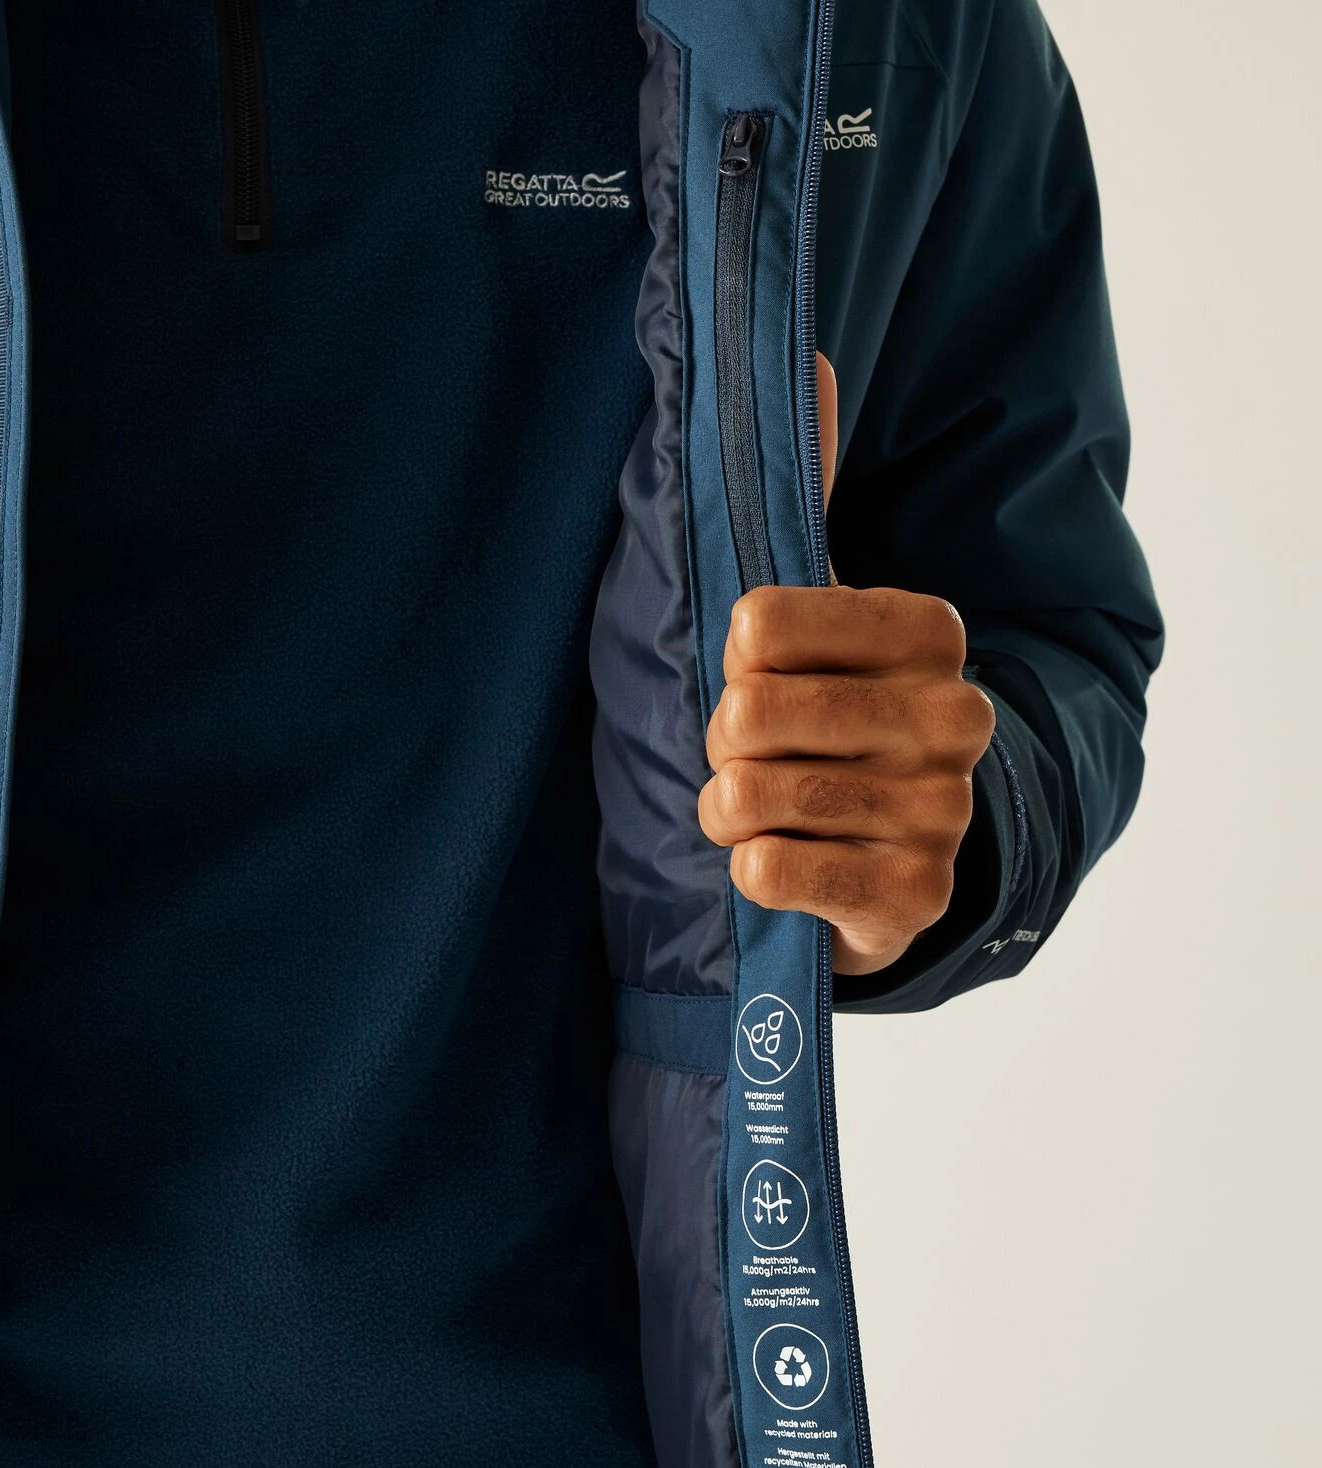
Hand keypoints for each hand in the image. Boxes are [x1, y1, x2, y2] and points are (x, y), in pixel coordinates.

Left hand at [696, 356, 996, 975]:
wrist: (884, 858)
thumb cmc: (826, 722)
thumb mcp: (815, 613)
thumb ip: (805, 491)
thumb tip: (807, 356)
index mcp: (929, 629)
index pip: (759, 620)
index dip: (730, 658)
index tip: (756, 674)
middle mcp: (955, 713)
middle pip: (749, 710)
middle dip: (723, 741)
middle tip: (753, 754)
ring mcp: (944, 810)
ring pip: (750, 793)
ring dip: (727, 806)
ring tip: (759, 808)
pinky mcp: (915, 898)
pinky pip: (769, 872)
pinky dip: (748, 870)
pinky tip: (782, 864)